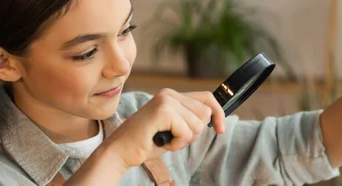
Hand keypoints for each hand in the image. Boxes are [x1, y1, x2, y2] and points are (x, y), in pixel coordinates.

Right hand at [101, 88, 225, 167]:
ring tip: (165, 139)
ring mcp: (166, 101)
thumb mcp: (173, 127)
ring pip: (198, 125)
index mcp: (172, 95)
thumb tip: (213, 118)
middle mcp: (170, 94)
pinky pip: (186, 133)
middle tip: (173, 138)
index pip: (207, 98)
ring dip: (184, 140)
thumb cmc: (146, 142)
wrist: (120, 150)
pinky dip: (177, 144)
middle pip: (205, 113)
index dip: (218, 114)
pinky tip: (162, 142)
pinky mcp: (163, 111)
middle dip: (194, 133)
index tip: (221, 129)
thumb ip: (190, 119)